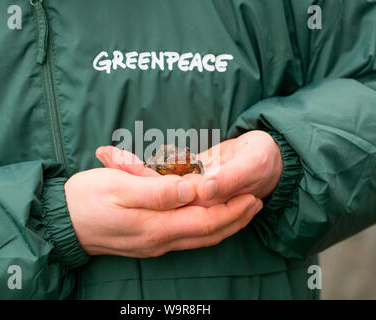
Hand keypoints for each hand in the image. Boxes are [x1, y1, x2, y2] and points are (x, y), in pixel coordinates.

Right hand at [64, 167, 262, 257]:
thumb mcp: (120, 186)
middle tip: (256, 203)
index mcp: (155, 225)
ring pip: (198, 238)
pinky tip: (209, 218)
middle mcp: (159, 241)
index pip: (205, 221)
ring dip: (223, 225)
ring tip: (241, 211)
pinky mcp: (148, 242)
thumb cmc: (87, 199)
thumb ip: (158, 190)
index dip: (232, 210)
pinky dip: (205, 228)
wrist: (62, 222)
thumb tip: (193, 190)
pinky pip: (185, 238)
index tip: (252, 196)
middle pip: (207, 233)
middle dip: (235, 219)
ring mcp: (154, 244)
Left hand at [96, 130, 282, 206]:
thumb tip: (203, 189)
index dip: (146, 180)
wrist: (270, 156)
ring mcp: (191, 190)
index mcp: (208, 200)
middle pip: (159, 191)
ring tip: (107, 153)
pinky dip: (144, 165)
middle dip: (130, 173)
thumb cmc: (264, 159)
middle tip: (105, 154)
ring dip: (133, 170)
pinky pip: (164, 174)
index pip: (171, 195)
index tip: (120, 162)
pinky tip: (124, 156)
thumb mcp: (251, 166)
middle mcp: (194, 199)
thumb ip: (228, 179)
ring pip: (158, 184)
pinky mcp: (190, 179)